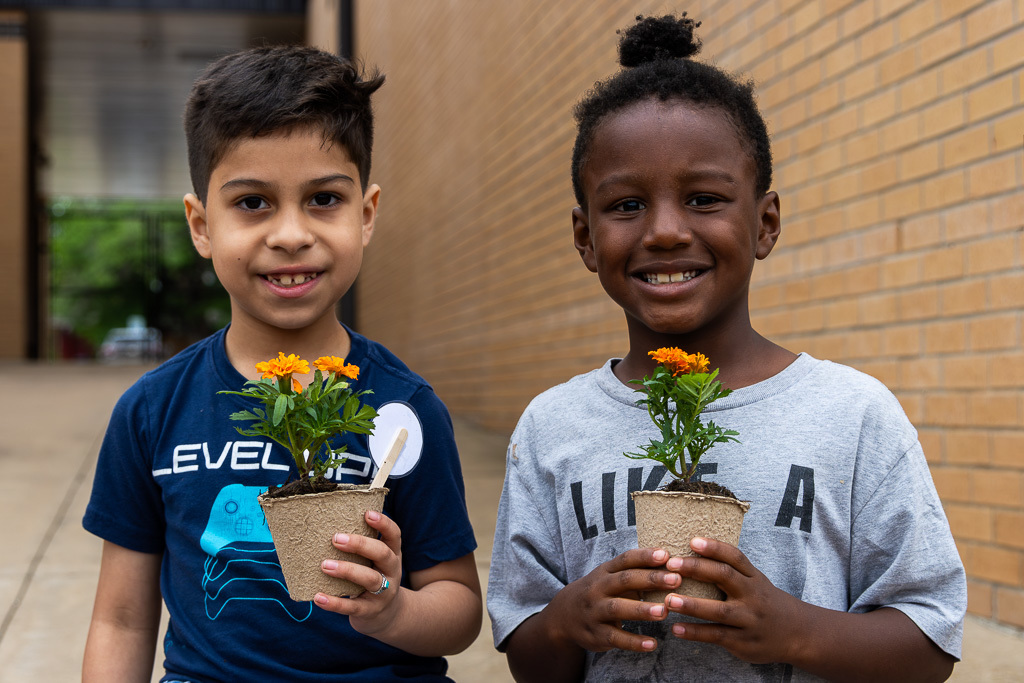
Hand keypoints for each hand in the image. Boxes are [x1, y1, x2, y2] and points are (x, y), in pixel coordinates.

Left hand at [313, 510, 404, 636]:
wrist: (389, 616)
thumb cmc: (374, 578)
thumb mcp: (377, 562)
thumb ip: (363, 548)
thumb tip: (327, 526)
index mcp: (393, 555)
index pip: (394, 535)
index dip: (384, 523)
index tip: (367, 513)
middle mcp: (392, 572)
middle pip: (383, 554)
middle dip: (360, 545)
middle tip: (336, 539)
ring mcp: (384, 593)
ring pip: (370, 579)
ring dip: (347, 570)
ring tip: (325, 565)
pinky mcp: (370, 611)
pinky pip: (353, 607)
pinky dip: (334, 602)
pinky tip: (318, 597)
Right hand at [546, 547, 681, 652]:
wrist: (563, 616)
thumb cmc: (598, 593)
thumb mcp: (609, 578)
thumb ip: (634, 572)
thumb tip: (671, 564)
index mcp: (604, 572)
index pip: (625, 560)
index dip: (644, 556)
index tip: (666, 555)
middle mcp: (597, 589)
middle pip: (624, 580)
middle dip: (651, 579)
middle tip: (676, 580)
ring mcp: (594, 611)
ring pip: (618, 608)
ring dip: (641, 609)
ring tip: (664, 611)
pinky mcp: (595, 634)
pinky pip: (616, 638)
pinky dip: (634, 642)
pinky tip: (652, 644)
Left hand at [664, 537, 801, 663]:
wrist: (797, 634)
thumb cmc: (764, 601)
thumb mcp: (755, 581)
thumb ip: (731, 569)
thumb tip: (694, 549)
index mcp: (753, 578)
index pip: (735, 557)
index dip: (714, 547)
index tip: (692, 541)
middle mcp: (752, 596)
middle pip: (725, 577)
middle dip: (697, 569)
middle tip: (671, 565)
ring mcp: (748, 620)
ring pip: (719, 611)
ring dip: (692, 605)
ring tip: (668, 600)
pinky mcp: (743, 642)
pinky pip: (717, 636)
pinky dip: (695, 632)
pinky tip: (676, 629)